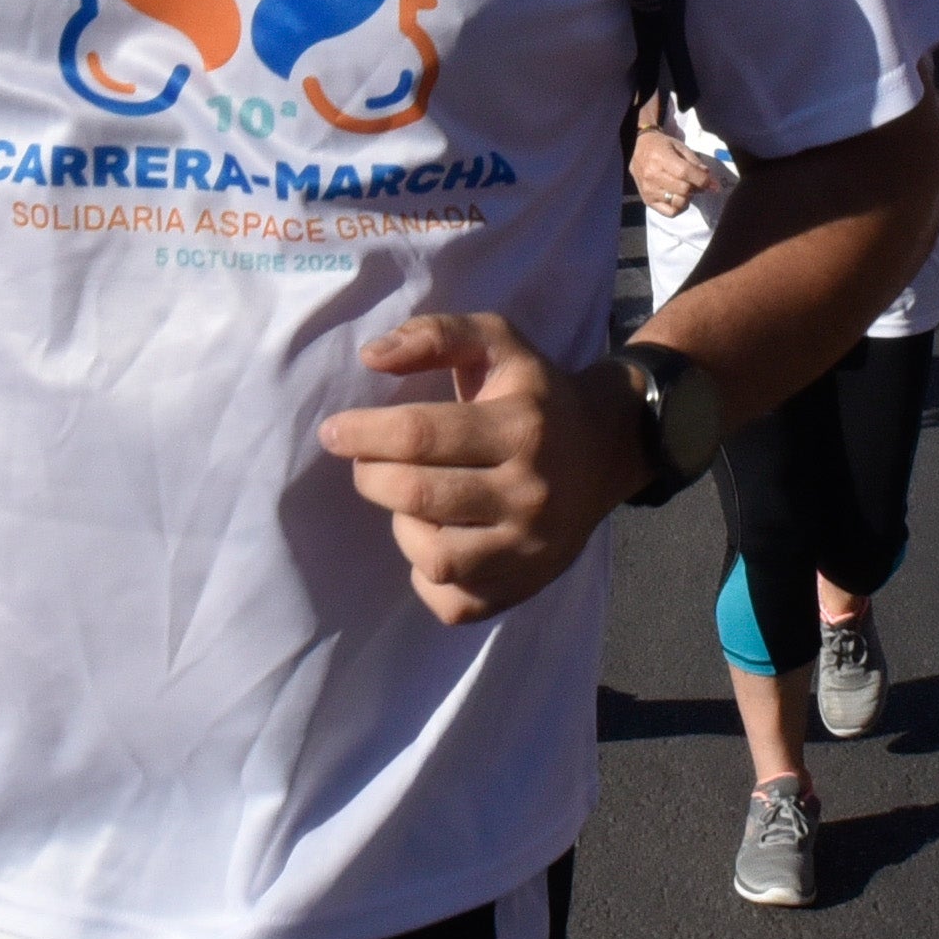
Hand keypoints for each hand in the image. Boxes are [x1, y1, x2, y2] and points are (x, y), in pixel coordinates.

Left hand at [318, 312, 642, 625]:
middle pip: (419, 496)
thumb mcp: (496, 341)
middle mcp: (532, 493)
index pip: (422, 434)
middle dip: (371, 477)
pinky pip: (456, 604)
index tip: (334, 432)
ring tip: (408, 502)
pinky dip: (428, 578)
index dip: (363, 433)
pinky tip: (434, 539)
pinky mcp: (526, 586)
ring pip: (437, 558)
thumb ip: (436, 335)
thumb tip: (371, 358)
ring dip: (402, 527)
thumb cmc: (534, 393)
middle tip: (366, 463)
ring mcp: (531, 548)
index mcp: (523, 427)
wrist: (605, 448)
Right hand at [628, 129, 724, 218]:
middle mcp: (652, 176)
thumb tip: (709, 179)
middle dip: (696, 188)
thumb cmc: (661, 146)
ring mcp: (649, 190)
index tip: (714, 184)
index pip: (685, 173)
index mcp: (661, 158)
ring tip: (686, 189)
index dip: (702, 180)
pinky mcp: (648, 201)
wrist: (637, 149)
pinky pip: (670, 212)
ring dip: (688, 197)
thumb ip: (694, 162)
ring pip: (678, 202)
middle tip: (698, 184)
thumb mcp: (679, 147)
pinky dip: (679, 207)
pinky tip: (679, 198)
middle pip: (683, 189)